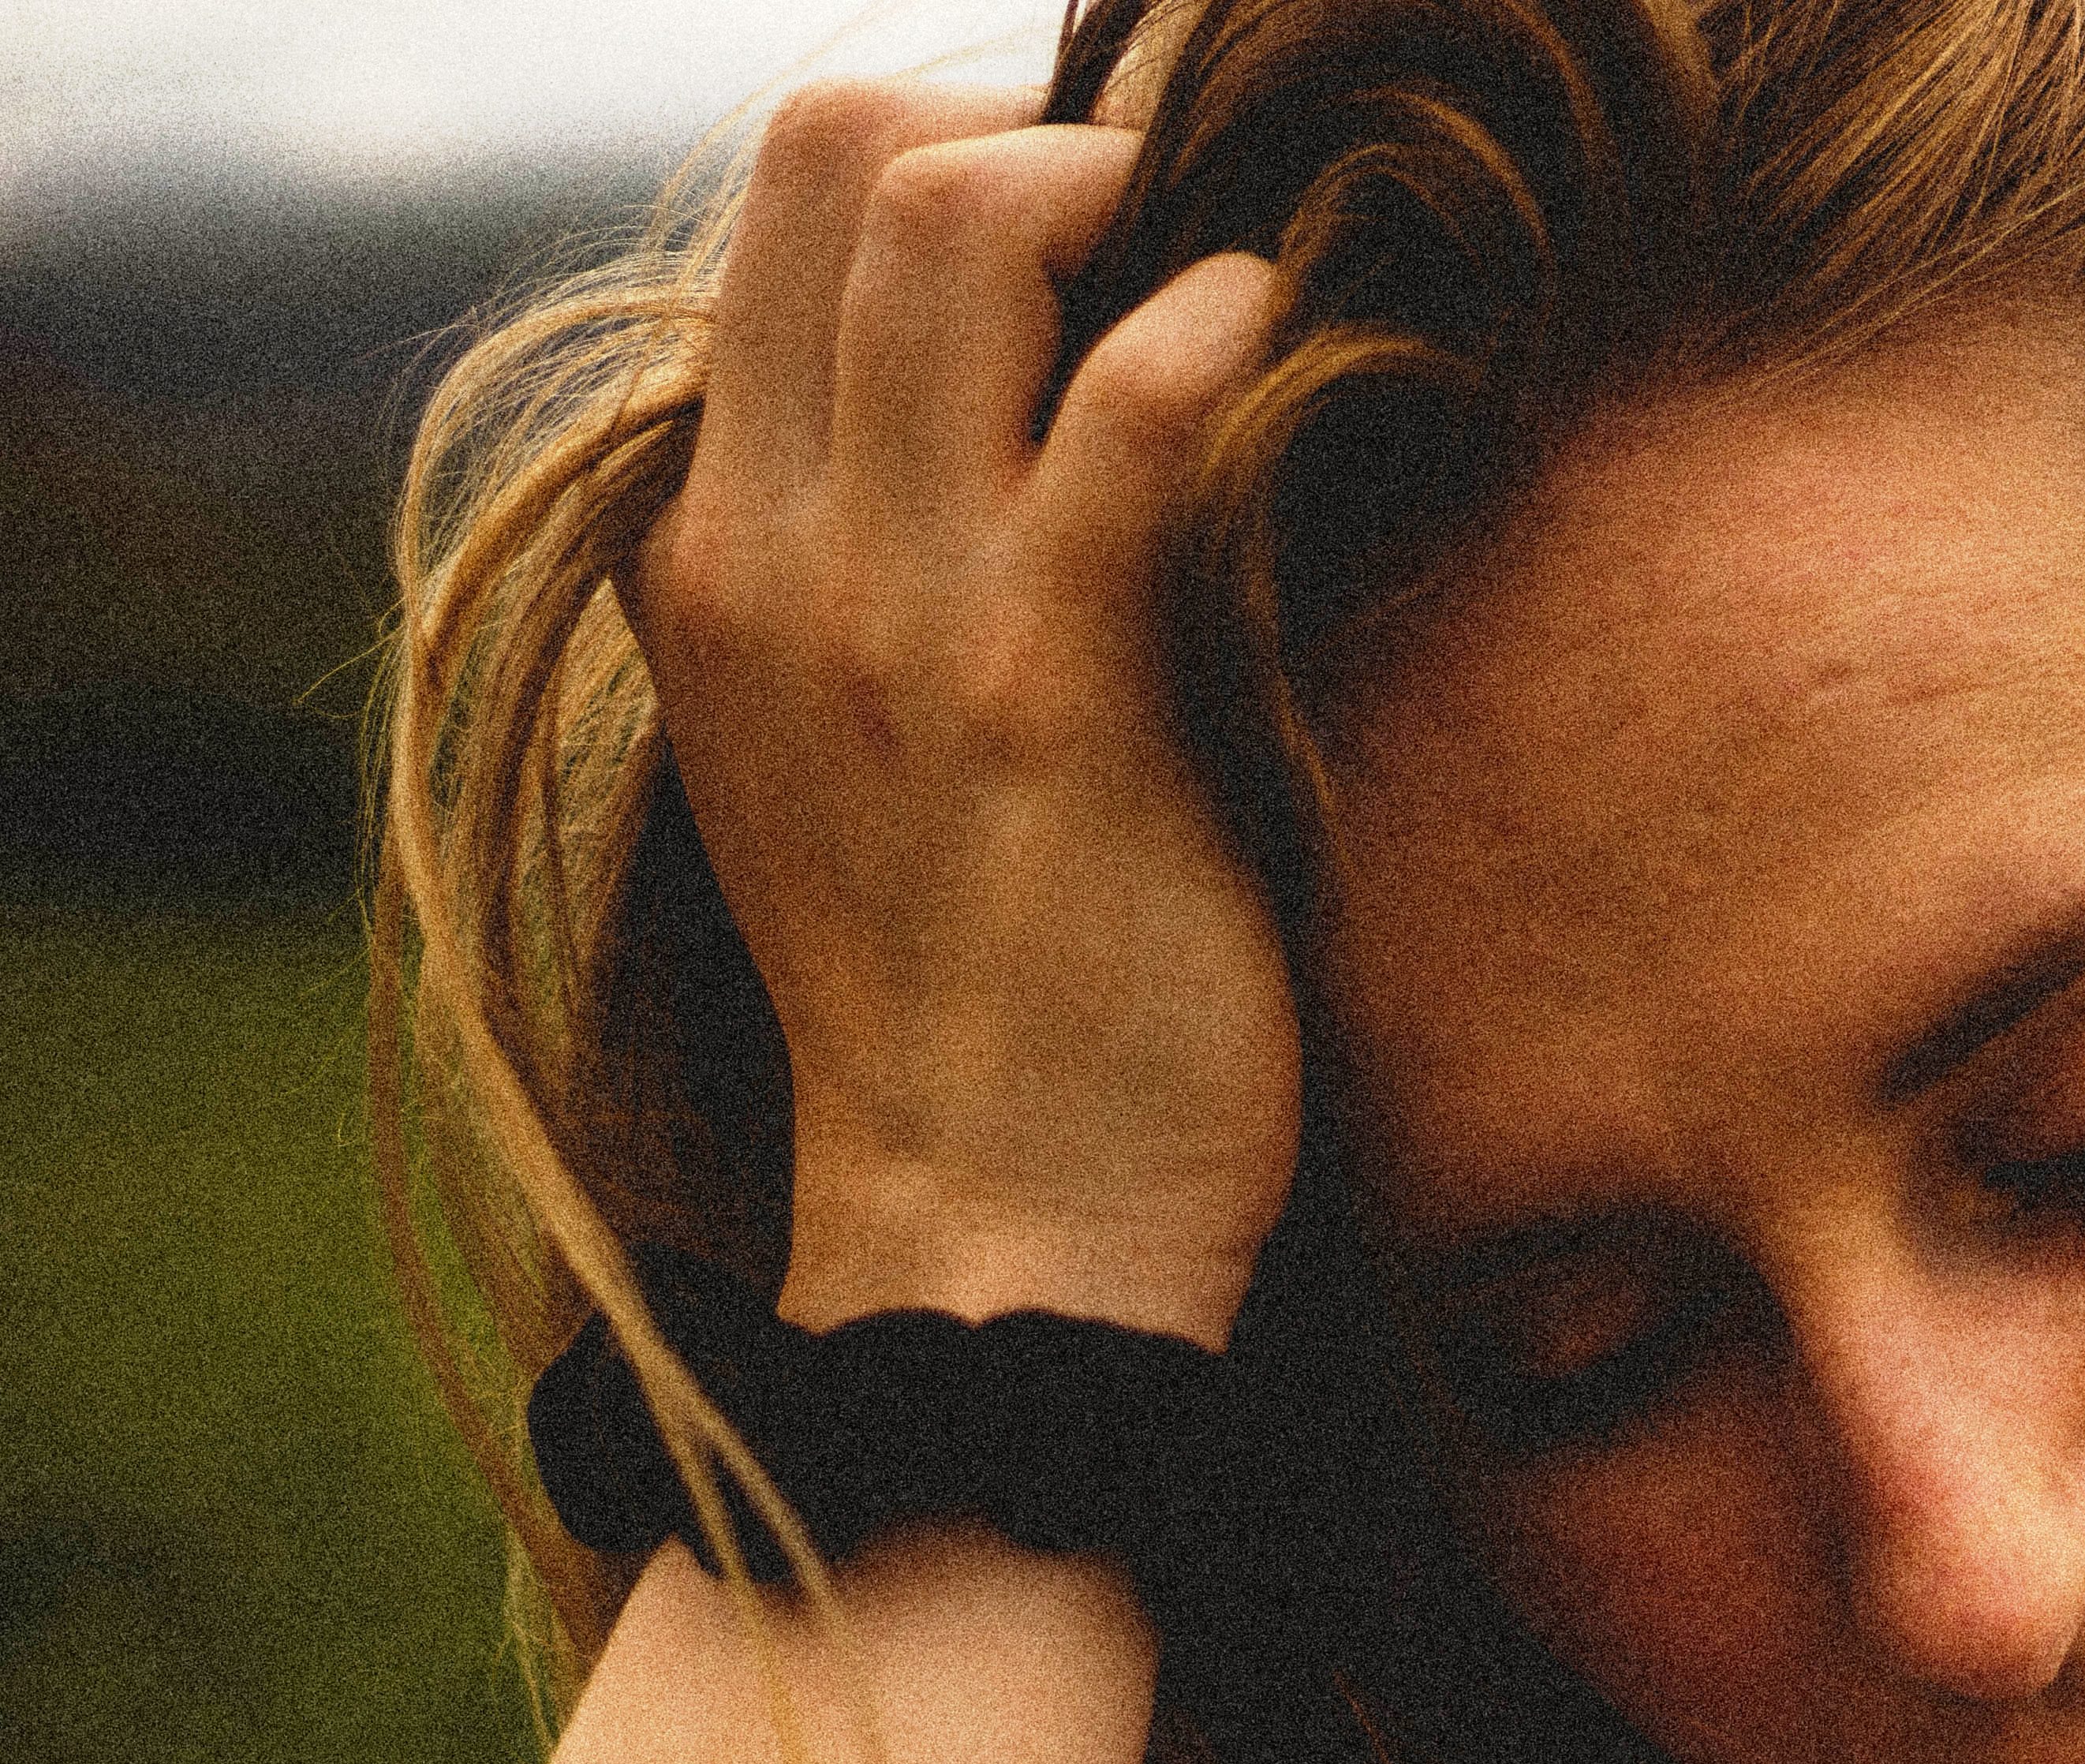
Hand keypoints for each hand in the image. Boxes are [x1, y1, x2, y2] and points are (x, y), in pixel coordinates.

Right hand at [627, 81, 1297, 1346]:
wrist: (990, 1228)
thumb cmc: (959, 995)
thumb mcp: (833, 757)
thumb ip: (861, 572)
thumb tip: (995, 404)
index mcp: (711, 553)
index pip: (776, 199)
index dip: (942, 133)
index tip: (1077, 192)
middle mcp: (772, 551)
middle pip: (843, 154)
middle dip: (1026, 120)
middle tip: (1162, 192)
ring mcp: (897, 617)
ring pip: (955, 230)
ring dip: (1120, 183)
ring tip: (1221, 249)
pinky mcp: (1056, 695)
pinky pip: (1131, 410)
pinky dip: (1220, 323)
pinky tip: (1280, 337)